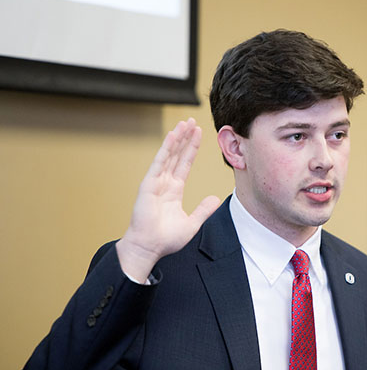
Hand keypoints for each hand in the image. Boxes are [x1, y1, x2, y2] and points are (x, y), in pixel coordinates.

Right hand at [116, 118, 219, 282]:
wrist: (149, 248)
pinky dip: (166, 149)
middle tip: (192, 121)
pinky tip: (173, 137)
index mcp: (174, 190)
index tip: (199, 134)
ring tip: (184, 123)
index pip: (185, 164)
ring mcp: (156, 182)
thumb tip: (215, 198)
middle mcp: (165, 183)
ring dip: (177, 138)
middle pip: (177, 155)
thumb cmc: (166, 239)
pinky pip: (159, 163)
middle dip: (185, 138)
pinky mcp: (148, 185)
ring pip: (169, 155)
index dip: (192, 148)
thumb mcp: (193, 223)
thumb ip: (203, 209)